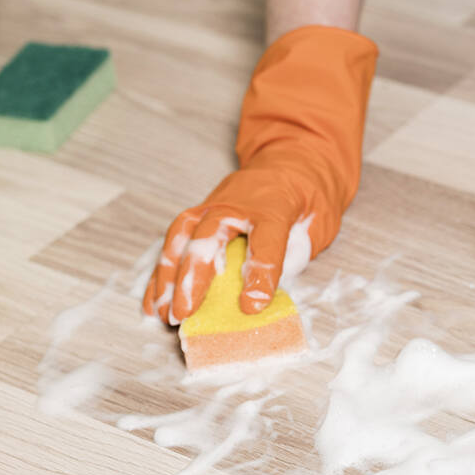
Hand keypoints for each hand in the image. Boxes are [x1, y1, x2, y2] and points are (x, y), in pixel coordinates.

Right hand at [143, 26, 377, 323]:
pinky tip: (155, 300)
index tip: (251, 306)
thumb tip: (269, 290)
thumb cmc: (307, 199)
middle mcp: (236, 204)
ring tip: (163, 312)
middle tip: (184, 313)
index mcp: (275, 206)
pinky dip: (162, 272)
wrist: (291, 160)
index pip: (266, 242)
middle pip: (209, 237)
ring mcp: (212, 206)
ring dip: (168, 277)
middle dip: (193, 278)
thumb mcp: (319, 223)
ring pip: (182, 238)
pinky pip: (174, 242)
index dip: (259, 275)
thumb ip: (297, 254)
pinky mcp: (198, 214)